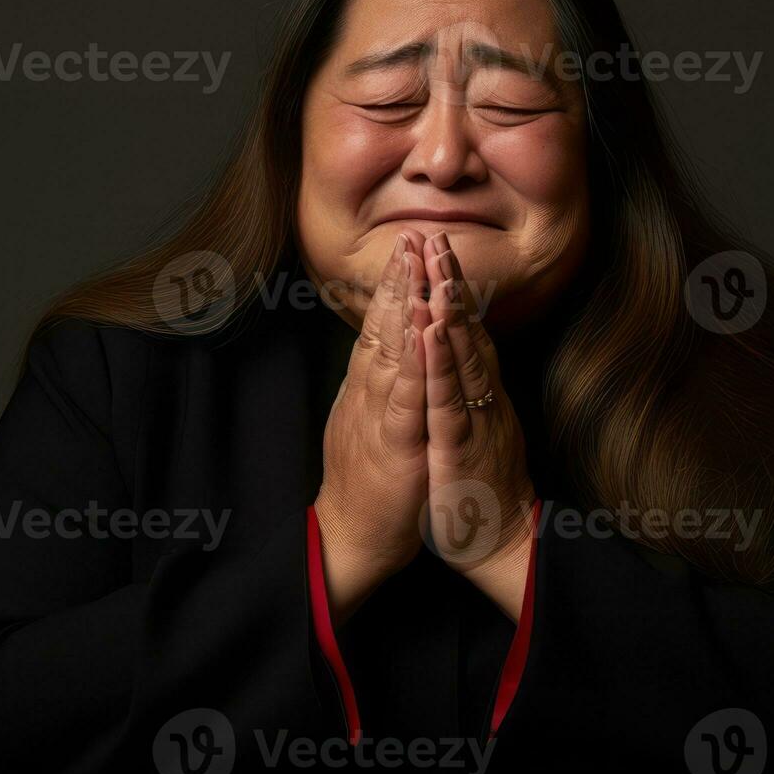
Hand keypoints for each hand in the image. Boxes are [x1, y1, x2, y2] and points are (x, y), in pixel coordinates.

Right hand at [314, 231, 431, 624]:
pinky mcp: (394, 443)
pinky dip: (414, 362)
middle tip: (411, 235)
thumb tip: (391, 348)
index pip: (380, 326)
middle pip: (383, 327)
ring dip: (404, 307)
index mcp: (368, 388)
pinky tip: (423, 334)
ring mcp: (379, 416)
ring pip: (392, 352)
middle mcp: (368, 393)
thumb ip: (381, 384)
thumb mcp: (371, 421)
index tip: (407, 247)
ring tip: (415, 266)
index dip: (394, 285)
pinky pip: (405, 397)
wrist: (349, 538)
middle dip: (399, 280)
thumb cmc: (367, 482)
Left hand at [421, 230, 537, 620]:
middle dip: (451, 282)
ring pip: (460, 357)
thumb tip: (466, 358)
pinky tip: (430, 334)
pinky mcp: (459, 446)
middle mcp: (480, 397)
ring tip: (438, 268)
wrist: (501, 541)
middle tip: (437, 236)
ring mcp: (472, 418)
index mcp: (478, 393)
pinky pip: (448, 400)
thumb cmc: (481, 487)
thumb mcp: (475, 427)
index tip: (438, 248)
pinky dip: (439, 364)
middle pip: (466, 331)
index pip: (465, 331)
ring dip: (449, 310)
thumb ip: (471, 391)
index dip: (453, 289)